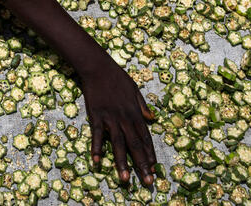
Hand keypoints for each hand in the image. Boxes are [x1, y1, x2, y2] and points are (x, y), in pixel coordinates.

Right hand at [79, 55, 156, 186]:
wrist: (98, 67)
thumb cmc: (117, 77)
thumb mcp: (135, 89)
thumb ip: (143, 106)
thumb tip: (152, 119)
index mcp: (135, 113)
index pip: (145, 138)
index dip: (150, 155)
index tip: (154, 169)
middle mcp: (125, 118)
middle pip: (136, 145)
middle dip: (142, 165)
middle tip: (148, 182)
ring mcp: (111, 118)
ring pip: (119, 144)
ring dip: (122, 163)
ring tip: (126, 179)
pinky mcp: (97, 116)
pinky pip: (98, 135)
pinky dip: (98, 148)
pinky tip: (98, 161)